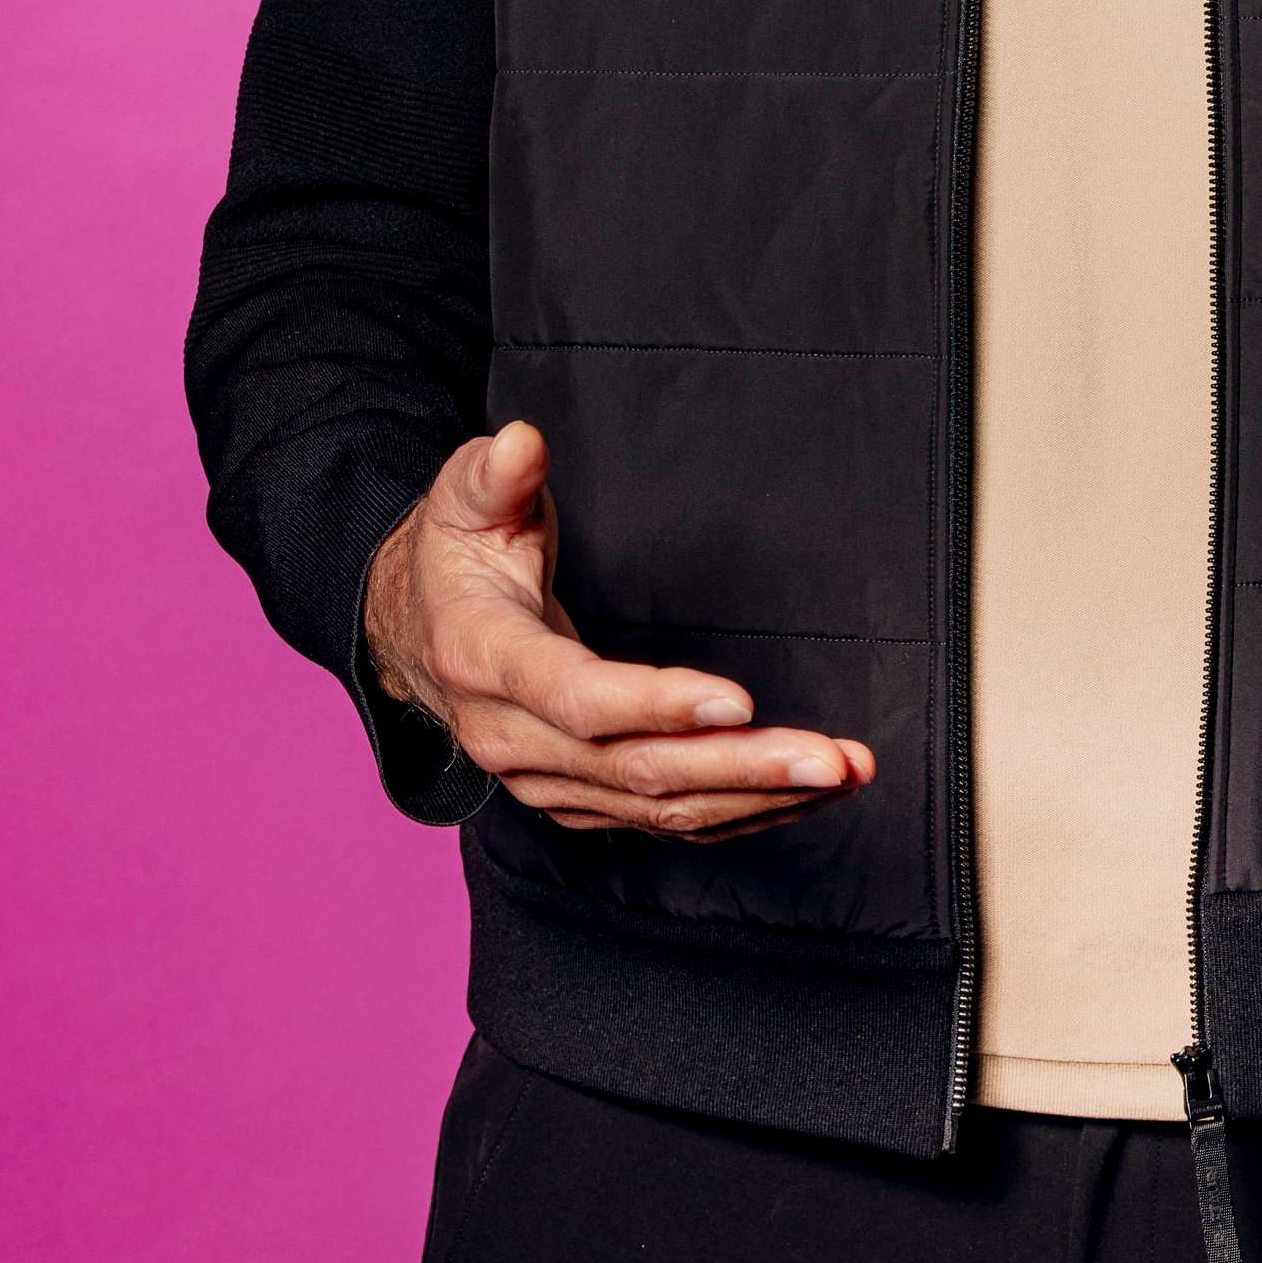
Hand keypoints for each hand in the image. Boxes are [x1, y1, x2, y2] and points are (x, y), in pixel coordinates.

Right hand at [362, 421, 875, 836]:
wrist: (417, 633)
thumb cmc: (455, 557)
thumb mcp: (463, 501)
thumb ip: (493, 475)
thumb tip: (520, 442)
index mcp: (483, 660)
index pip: (577, 698)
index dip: (656, 705)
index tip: (739, 700)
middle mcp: (510, 739)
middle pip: (636, 769)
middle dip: (742, 767)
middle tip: (833, 756)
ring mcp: (544, 780)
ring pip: (659, 806)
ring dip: (759, 795)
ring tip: (844, 772)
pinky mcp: (578, 798)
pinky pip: (663, 820)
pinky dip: (739, 812)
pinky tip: (804, 795)